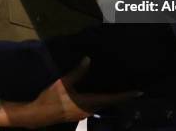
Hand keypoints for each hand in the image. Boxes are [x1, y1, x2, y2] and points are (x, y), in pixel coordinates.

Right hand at [0, 58, 140, 127]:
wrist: (37, 114)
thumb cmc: (50, 99)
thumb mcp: (63, 83)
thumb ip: (77, 72)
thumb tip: (88, 59)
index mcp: (88, 103)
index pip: (111, 98)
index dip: (125, 95)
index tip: (139, 92)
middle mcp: (88, 110)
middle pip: (108, 102)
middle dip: (119, 96)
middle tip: (128, 87)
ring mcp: (82, 114)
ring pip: (100, 105)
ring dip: (109, 98)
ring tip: (116, 88)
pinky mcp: (76, 113)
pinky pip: (93, 106)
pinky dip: (99, 99)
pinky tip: (97, 93)